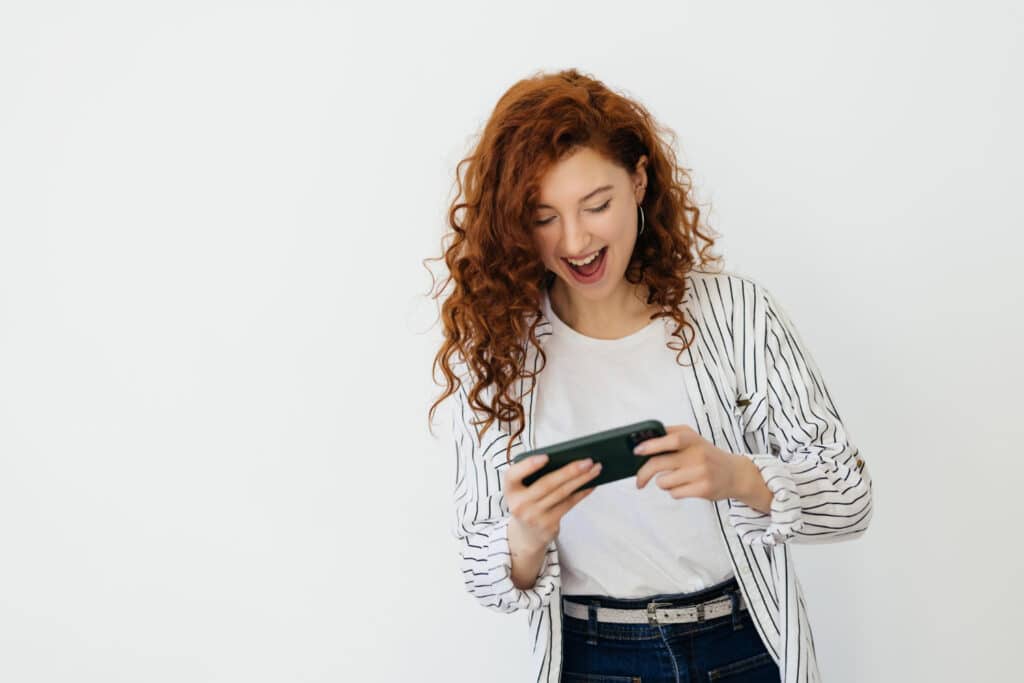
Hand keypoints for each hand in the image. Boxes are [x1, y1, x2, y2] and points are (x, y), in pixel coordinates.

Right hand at [502, 454, 603, 552]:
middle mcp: (519, 504)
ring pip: (562, 493)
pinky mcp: (548, 525)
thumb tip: (567, 459)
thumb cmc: (527, 502)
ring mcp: (534, 516)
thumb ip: (533, 476)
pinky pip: (569, 504)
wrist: (525, 535)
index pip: (513, 475)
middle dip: (570, 470)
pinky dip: (582, 492)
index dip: (529, 465)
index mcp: (510, 490)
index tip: (546, 456)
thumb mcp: (521, 490)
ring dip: (582, 479)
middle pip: (547, 484)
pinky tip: (591, 483)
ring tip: (596, 468)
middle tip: (588, 460)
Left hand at [632, 424, 752, 502]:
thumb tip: (641, 442)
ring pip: (664, 482)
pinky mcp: (703, 489)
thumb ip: (669, 436)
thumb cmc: (706, 455)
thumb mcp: (692, 439)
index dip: (651, 445)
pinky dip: (674, 491)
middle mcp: (697, 454)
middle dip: (643, 473)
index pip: (670, 439)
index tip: (636, 451)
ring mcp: (701, 472)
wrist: (735, 474)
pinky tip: (684, 486)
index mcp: (691, 438)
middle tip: (638, 480)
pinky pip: (674, 493)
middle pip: (659, 464)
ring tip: (674, 480)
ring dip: (663, 483)